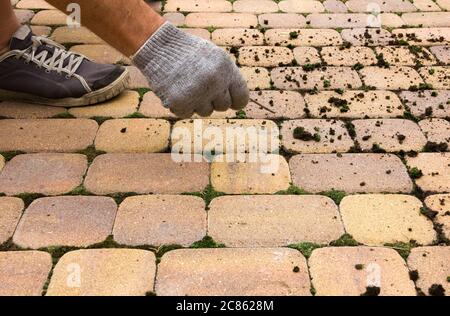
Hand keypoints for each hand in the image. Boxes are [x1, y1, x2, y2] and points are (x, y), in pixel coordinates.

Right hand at [133, 22, 248, 117]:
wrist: (159, 48)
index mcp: (226, 70)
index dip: (236, 101)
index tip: (231, 102)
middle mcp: (215, 84)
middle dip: (213, 100)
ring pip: (205, 112)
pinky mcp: (180, 102)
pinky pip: (187, 114)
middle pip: (223, 107)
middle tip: (201, 87)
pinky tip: (176, 90)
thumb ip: (227, 78)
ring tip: (187, 84)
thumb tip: (237, 102)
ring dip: (197, 103)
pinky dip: (181, 105)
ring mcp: (197, 94)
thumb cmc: (189, 53)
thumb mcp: (215, 58)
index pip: (241, 98)